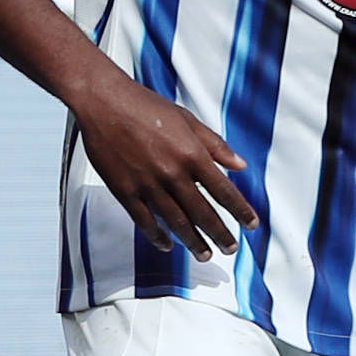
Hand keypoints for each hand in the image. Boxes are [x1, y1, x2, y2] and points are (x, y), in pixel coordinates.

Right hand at [70, 76, 258, 258]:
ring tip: (204, 253)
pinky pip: (144, 220)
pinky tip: (167, 244)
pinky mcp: (124, 190)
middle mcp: (173, 173)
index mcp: (192, 153)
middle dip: (220, 234)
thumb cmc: (145, 106)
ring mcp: (147, 184)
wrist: (104, 102)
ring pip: (176, 222)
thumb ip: (215, 144)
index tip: (251, 225)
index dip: (240, 211)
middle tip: (230, 248)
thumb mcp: (187, 120)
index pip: (224, 190)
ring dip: (193, 241)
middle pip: (203, 213)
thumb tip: (239, 164)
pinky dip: (157, 235)